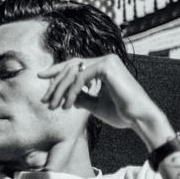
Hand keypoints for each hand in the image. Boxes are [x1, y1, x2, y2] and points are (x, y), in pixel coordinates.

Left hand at [37, 54, 164, 134]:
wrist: (139, 118)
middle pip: (70, 67)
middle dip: (54, 84)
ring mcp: (107, 61)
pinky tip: (67, 105)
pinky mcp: (107, 67)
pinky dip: (71, 92)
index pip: (75, 65)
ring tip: (54, 107)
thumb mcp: (94, 104)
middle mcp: (106, 60)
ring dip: (60, 91)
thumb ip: (81, 97)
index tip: (41, 77)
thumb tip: (65, 96)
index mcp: (104, 67)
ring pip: (73, 72)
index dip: (56, 70)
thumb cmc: (121, 113)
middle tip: (45, 100)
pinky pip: (80, 77)